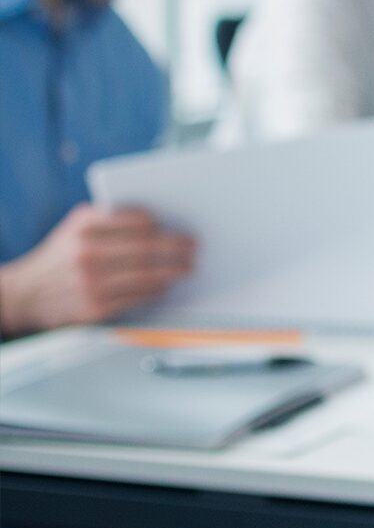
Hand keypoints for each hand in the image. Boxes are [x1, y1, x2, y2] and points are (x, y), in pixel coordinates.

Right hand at [0, 205, 194, 336]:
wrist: (25, 294)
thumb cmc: (60, 257)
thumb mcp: (75, 228)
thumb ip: (109, 219)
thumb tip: (157, 220)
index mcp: (84, 227)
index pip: (138, 221)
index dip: (164, 226)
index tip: (181, 228)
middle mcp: (87, 253)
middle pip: (148, 248)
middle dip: (178, 248)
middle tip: (194, 247)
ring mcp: (92, 283)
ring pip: (148, 275)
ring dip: (174, 271)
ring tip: (188, 267)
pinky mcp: (96, 308)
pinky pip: (138, 297)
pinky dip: (157, 290)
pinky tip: (166, 285)